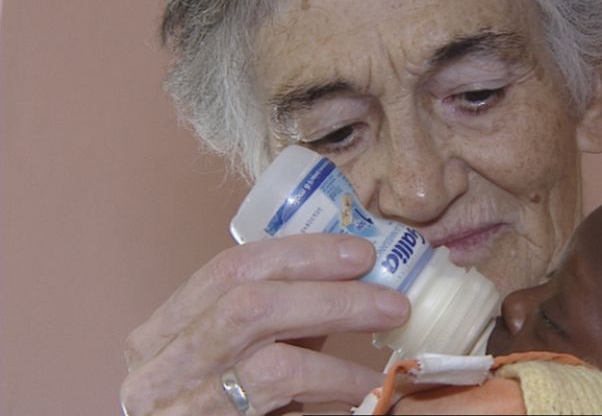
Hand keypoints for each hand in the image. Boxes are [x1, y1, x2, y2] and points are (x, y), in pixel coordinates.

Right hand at [120, 234, 409, 414]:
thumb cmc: (215, 411)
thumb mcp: (233, 359)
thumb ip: (275, 324)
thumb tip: (345, 283)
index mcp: (164, 330)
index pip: (229, 270)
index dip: (298, 252)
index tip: (357, 251)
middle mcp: (160, 363)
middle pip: (247, 300)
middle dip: (324, 283)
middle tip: (387, 290)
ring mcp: (180, 402)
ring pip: (267, 348)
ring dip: (337, 325)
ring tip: (390, 323)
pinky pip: (280, 390)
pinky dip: (333, 380)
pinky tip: (367, 385)